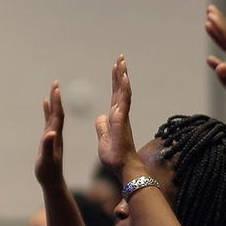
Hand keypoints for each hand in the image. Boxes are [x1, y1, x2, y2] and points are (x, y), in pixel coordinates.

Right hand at [36, 81, 67, 187]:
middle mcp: (56, 134)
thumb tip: (51, 133)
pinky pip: (49, 122)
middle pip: (58, 112)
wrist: (53, 182)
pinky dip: (48, 112)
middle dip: (56, 98)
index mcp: (56, 137)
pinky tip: (46, 106)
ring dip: (54, 103)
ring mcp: (54, 136)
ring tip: (53, 90)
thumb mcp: (46, 160)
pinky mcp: (50, 140)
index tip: (57, 88)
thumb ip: (48, 146)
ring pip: (54, 116)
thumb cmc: (48, 173)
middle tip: (55, 83)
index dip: (57, 102)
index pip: (58, 116)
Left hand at [94, 56, 141, 179]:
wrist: (122, 167)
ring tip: (121, 61)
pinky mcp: (122, 121)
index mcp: (115, 118)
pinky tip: (124, 77)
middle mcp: (120, 114)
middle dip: (120, 73)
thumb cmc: (114, 156)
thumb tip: (100, 117)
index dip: (115, 82)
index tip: (116, 68)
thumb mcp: (103, 138)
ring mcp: (122, 116)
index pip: (115, 96)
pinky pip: (124, 102)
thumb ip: (102, 127)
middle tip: (120, 57)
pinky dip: (125, 89)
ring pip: (123, 92)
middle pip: (120, 90)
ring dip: (122, 76)